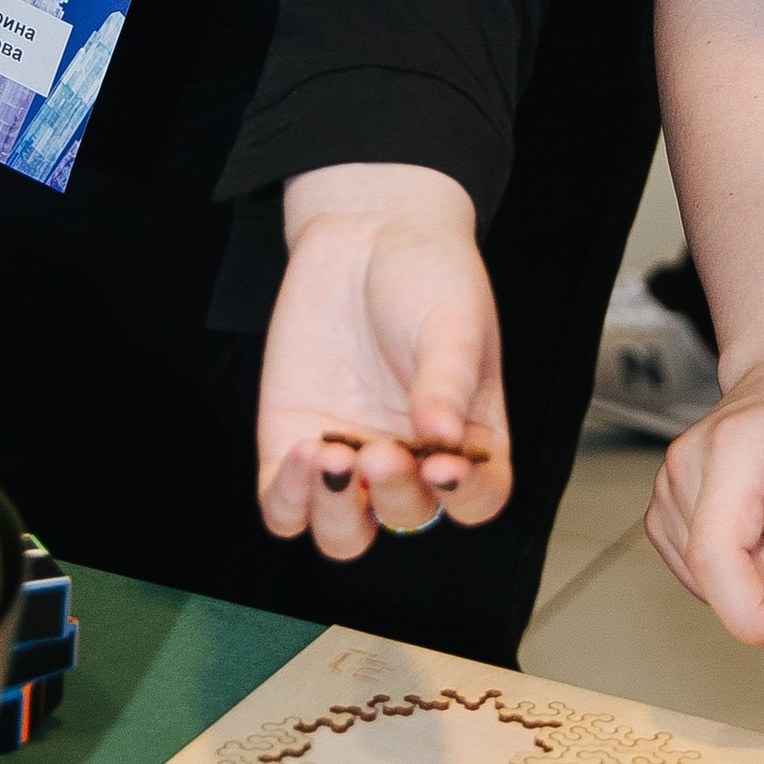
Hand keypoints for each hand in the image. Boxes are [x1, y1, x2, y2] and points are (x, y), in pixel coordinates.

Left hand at [257, 165, 511, 560]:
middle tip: (381, 446)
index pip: (479, 496)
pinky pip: (284, 506)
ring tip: (332, 457)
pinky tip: (301, 454)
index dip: (466, 496)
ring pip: (343, 532)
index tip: (445, 466)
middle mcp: (411, 458)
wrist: (364, 231)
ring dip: (337, 513)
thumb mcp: (454, 321)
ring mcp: (350, 456)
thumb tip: (443, 439)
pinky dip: (289, 499)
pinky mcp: (293, 443)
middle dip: (395, 492)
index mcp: (467, 436)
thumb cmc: (429, 273)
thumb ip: (447, 379)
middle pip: (406, 515)